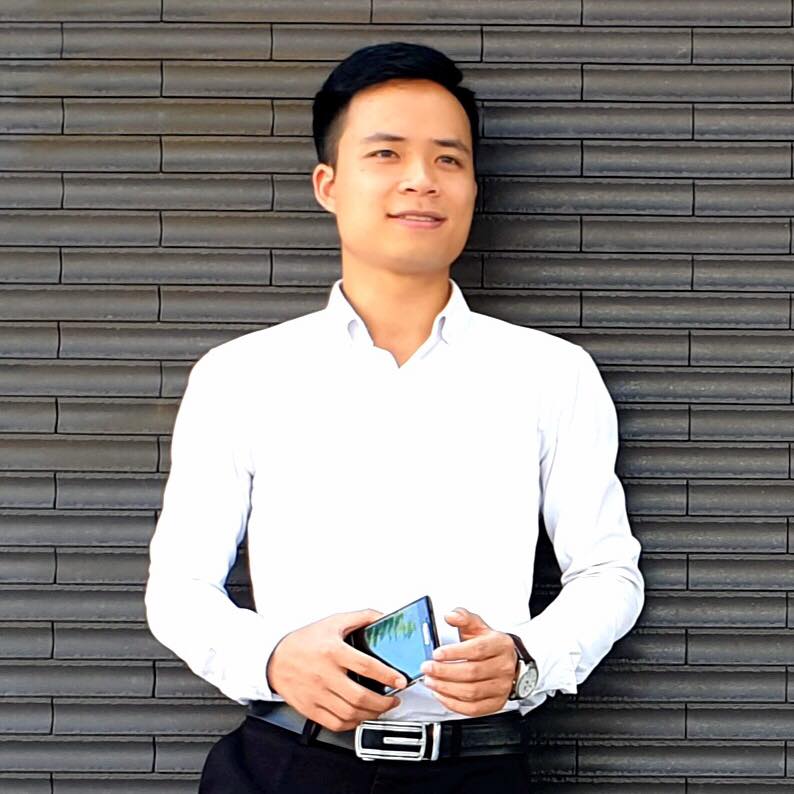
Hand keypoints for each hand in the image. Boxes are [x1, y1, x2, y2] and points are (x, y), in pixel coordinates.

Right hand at [265, 609, 406, 731]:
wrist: (275, 658)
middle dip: (384, 702)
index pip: (366, 666)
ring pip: (350, 713)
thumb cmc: (304, 640)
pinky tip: (360, 716)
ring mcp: (317, 694)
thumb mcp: (333, 621)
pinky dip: (352, 724)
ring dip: (371, 714)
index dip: (387, 675)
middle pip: (360, 696)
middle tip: (394, 699)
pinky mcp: (310, 708)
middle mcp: (325, 674)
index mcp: (332, 651)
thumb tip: (383, 617)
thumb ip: (361, 617)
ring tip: (381, 708)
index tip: (400, 680)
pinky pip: (335, 723)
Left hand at [420, 607, 517, 716]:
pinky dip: (454, 704)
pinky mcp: (495, 703)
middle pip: (472, 672)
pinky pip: (473, 709)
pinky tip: (441, 694)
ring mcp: (501, 686)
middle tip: (428, 668)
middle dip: (445, 672)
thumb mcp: (477, 625)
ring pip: (471, 692)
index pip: (477, 650)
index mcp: (500, 644)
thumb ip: (463, 617)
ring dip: (446, 688)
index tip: (436, 653)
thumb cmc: (488, 643)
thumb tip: (450, 616)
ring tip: (431, 681)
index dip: (455, 653)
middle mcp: (504, 666)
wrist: (504, 660)